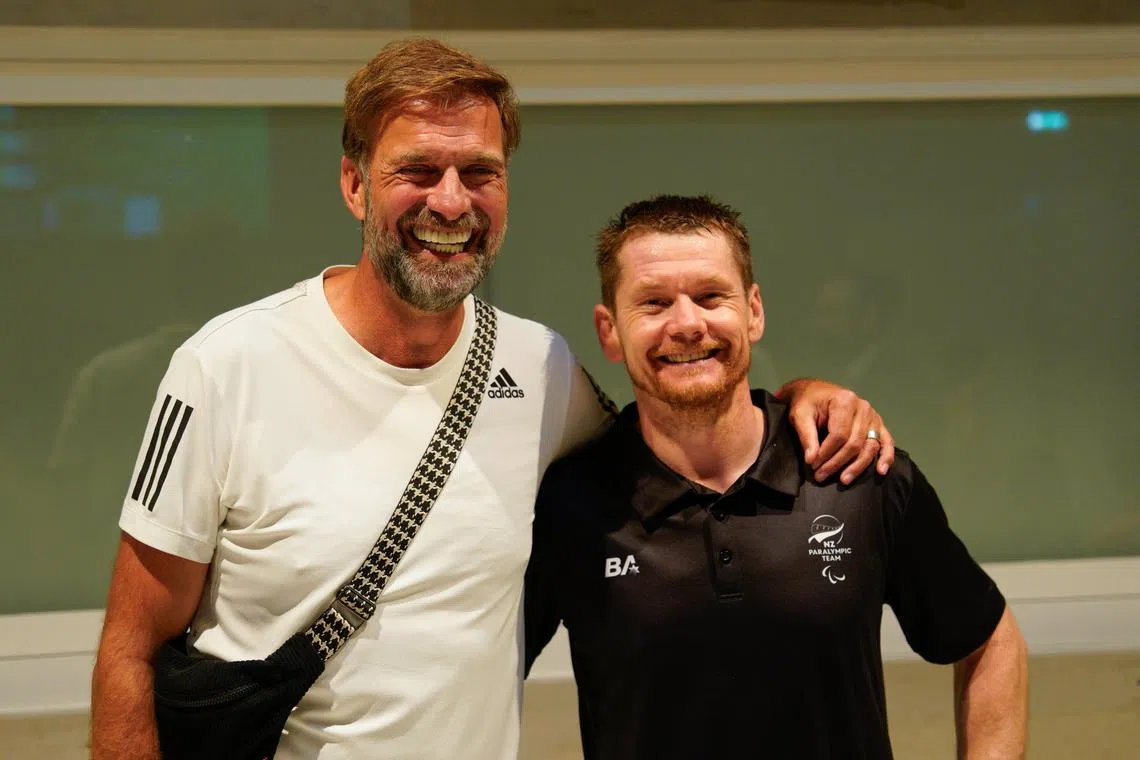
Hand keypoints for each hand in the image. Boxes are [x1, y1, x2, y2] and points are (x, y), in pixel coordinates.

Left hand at [777, 378, 894, 483]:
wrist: (814, 391)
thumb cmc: (806, 402)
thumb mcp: (800, 415)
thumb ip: (806, 437)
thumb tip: (812, 460)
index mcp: (844, 401)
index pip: (839, 434)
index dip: (826, 453)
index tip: (813, 465)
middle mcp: (863, 407)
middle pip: (854, 443)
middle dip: (837, 462)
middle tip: (821, 476)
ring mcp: (873, 416)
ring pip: (870, 446)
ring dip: (857, 466)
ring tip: (844, 480)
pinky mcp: (877, 424)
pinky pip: (886, 441)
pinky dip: (886, 457)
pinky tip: (881, 470)